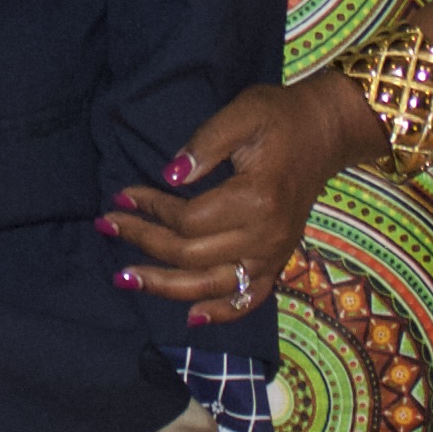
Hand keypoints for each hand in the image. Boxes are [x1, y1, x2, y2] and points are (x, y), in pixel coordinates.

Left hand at [105, 76, 369, 323]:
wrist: (325, 132)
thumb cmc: (280, 117)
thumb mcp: (242, 113)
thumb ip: (204, 144)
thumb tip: (170, 175)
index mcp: (255, 199)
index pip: (188, 219)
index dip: (151, 209)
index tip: (122, 195)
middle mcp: (265, 236)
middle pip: (192, 256)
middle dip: (144, 242)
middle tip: (107, 226)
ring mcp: (273, 254)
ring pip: (212, 285)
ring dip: (165, 287)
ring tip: (126, 278)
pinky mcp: (278, 261)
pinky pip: (250, 298)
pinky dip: (222, 312)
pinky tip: (191, 318)